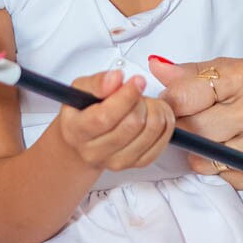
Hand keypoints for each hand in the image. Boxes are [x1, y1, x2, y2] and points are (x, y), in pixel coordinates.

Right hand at [59, 70, 174, 172]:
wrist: (84, 141)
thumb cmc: (83, 112)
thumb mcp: (81, 89)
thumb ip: (97, 82)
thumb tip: (115, 78)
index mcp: (78, 131)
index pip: (106, 117)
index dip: (126, 96)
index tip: (137, 81)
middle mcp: (96, 152)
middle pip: (133, 124)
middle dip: (141, 100)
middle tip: (136, 92)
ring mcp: (118, 161)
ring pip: (152, 131)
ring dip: (155, 109)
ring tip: (144, 102)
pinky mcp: (138, 163)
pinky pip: (163, 141)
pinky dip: (164, 122)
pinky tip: (152, 114)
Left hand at [149, 56, 242, 180]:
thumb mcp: (242, 69)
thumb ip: (197, 72)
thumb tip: (156, 68)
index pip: (187, 94)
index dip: (170, 103)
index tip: (170, 106)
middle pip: (193, 130)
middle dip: (185, 130)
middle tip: (193, 125)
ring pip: (205, 160)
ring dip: (203, 154)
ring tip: (219, 140)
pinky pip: (227, 180)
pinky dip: (224, 171)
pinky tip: (238, 154)